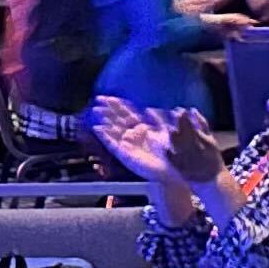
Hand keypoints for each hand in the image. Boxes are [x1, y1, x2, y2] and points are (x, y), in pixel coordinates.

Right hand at [91, 98, 212, 189]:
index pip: (128, 113)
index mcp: (143, 128)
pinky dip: (105, 137)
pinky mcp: (124, 155)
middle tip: (99, 100)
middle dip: (109, 110)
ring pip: (113, 130)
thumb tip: (148, 108)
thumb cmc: (171, 153)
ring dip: (105, 120)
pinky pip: (112, 145)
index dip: (118, 105)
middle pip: (118, 119)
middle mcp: (133, 135)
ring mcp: (128, 145)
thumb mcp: (166, 132)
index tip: (108, 97)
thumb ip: (158, 119)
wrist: (172, 170)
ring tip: (96, 111)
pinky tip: (98, 128)